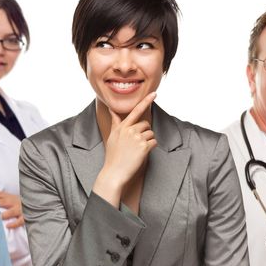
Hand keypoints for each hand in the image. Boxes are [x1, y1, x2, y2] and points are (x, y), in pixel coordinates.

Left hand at [0, 190, 24, 228]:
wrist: (38, 202)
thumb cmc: (22, 201)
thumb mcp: (13, 196)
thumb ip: (3, 196)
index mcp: (10, 197)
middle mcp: (14, 202)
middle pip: (2, 202)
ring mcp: (20, 210)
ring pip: (11, 212)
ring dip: (4, 214)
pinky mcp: (25, 217)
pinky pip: (19, 221)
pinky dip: (14, 224)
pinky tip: (8, 226)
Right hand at [92, 92, 157, 206]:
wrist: (114, 172)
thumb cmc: (113, 156)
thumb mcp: (112, 136)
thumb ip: (115, 122)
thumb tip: (111, 109)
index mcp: (122, 127)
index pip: (135, 111)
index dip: (146, 101)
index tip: (154, 93)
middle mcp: (129, 130)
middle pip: (146, 124)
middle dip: (144, 133)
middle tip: (136, 145)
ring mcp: (137, 138)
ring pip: (151, 134)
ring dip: (148, 141)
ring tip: (137, 151)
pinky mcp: (144, 146)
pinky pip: (154, 142)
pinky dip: (151, 148)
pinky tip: (142, 154)